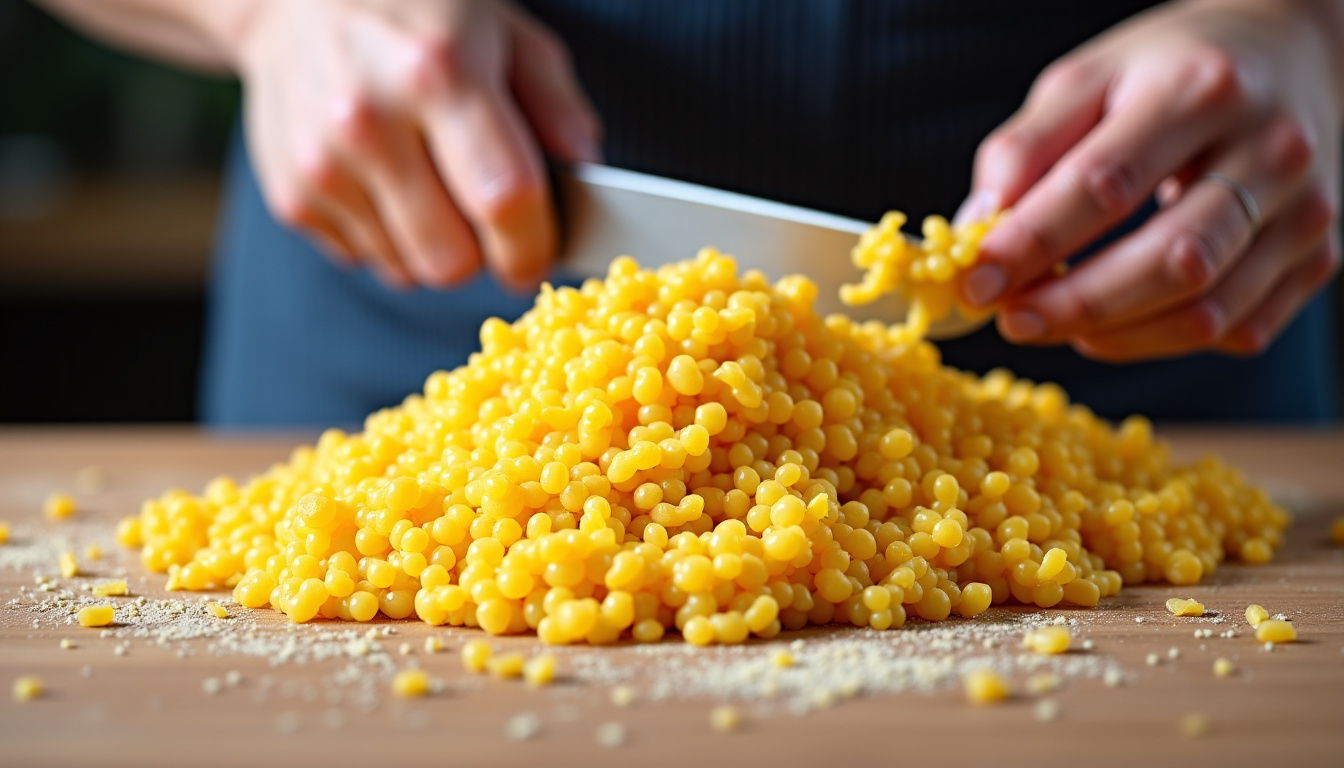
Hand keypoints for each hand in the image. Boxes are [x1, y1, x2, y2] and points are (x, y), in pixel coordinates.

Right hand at [233, 0, 599, 290]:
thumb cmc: (416, 12)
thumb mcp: (505, 31)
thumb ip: (555, 105)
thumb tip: (585, 172)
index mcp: (439, 74)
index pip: (504, 200)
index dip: (533, 246)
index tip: (540, 256)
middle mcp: (371, 121)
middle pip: (451, 259)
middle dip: (482, 253)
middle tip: (485, 218)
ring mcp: (322, 162)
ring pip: (408, 270)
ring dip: (433, 247)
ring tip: (430, 185)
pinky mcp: (291, 193)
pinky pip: (364, 259)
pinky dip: (387, 237)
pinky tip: (385, 182)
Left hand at [958, 0, 1341, 360]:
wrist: (1288, 54)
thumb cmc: (1168, 71)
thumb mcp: (1085, 80)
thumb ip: (1023, 150)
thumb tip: (977, 230)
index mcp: (1199, 90)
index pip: (1106, 184)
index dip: (1032, 242)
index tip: (975, 280)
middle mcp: (1270, 149)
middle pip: (1171, 259)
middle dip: (1076, 303)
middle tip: (1011, 319)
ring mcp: (1305, 210)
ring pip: (1207, 309)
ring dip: (1113, 334)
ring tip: (1050, 323)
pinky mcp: (1317, 257)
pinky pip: (1237, 330)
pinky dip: (1161, 341)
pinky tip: (1113, 324)